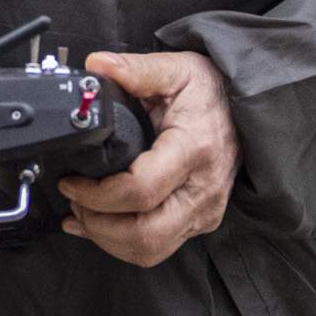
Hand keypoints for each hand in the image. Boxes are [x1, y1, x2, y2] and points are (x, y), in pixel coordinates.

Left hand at [56, 49, 238, 267]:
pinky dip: (123, 243)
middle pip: (144, 234)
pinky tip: (100, 225)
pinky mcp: (201, 221)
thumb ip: (135, 69)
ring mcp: (204, 211)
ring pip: (150, 250)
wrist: (244, 106)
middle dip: (98, 226)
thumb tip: (96, 66)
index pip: (141, 191)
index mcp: (192, 150)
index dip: (97, 194)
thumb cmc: (210, 90)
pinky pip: (159, 247)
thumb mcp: (176, 68)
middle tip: (74, 202)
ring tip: (83, 213)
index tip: (71, 181)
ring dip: (108, 239)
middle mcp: (202, 189)